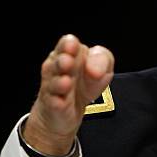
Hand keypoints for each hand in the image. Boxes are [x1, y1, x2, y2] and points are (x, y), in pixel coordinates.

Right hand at [24, 34, 114, 155]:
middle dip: (62, 61)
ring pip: (54, 83)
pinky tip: (61, 101)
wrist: (70, 111)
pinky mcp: (54, 106)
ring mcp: (54, 88)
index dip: (69, 45)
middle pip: (58, 63)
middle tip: (67, 61)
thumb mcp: (101, 68)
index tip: (73, 45)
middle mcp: (58, 69)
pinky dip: (57, 103)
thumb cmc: (85, 84)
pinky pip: (54, 103)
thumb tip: (96, 69)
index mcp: (69, 54)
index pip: (67, 44)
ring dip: (59, 82)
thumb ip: (102, 60)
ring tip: (66, 82)